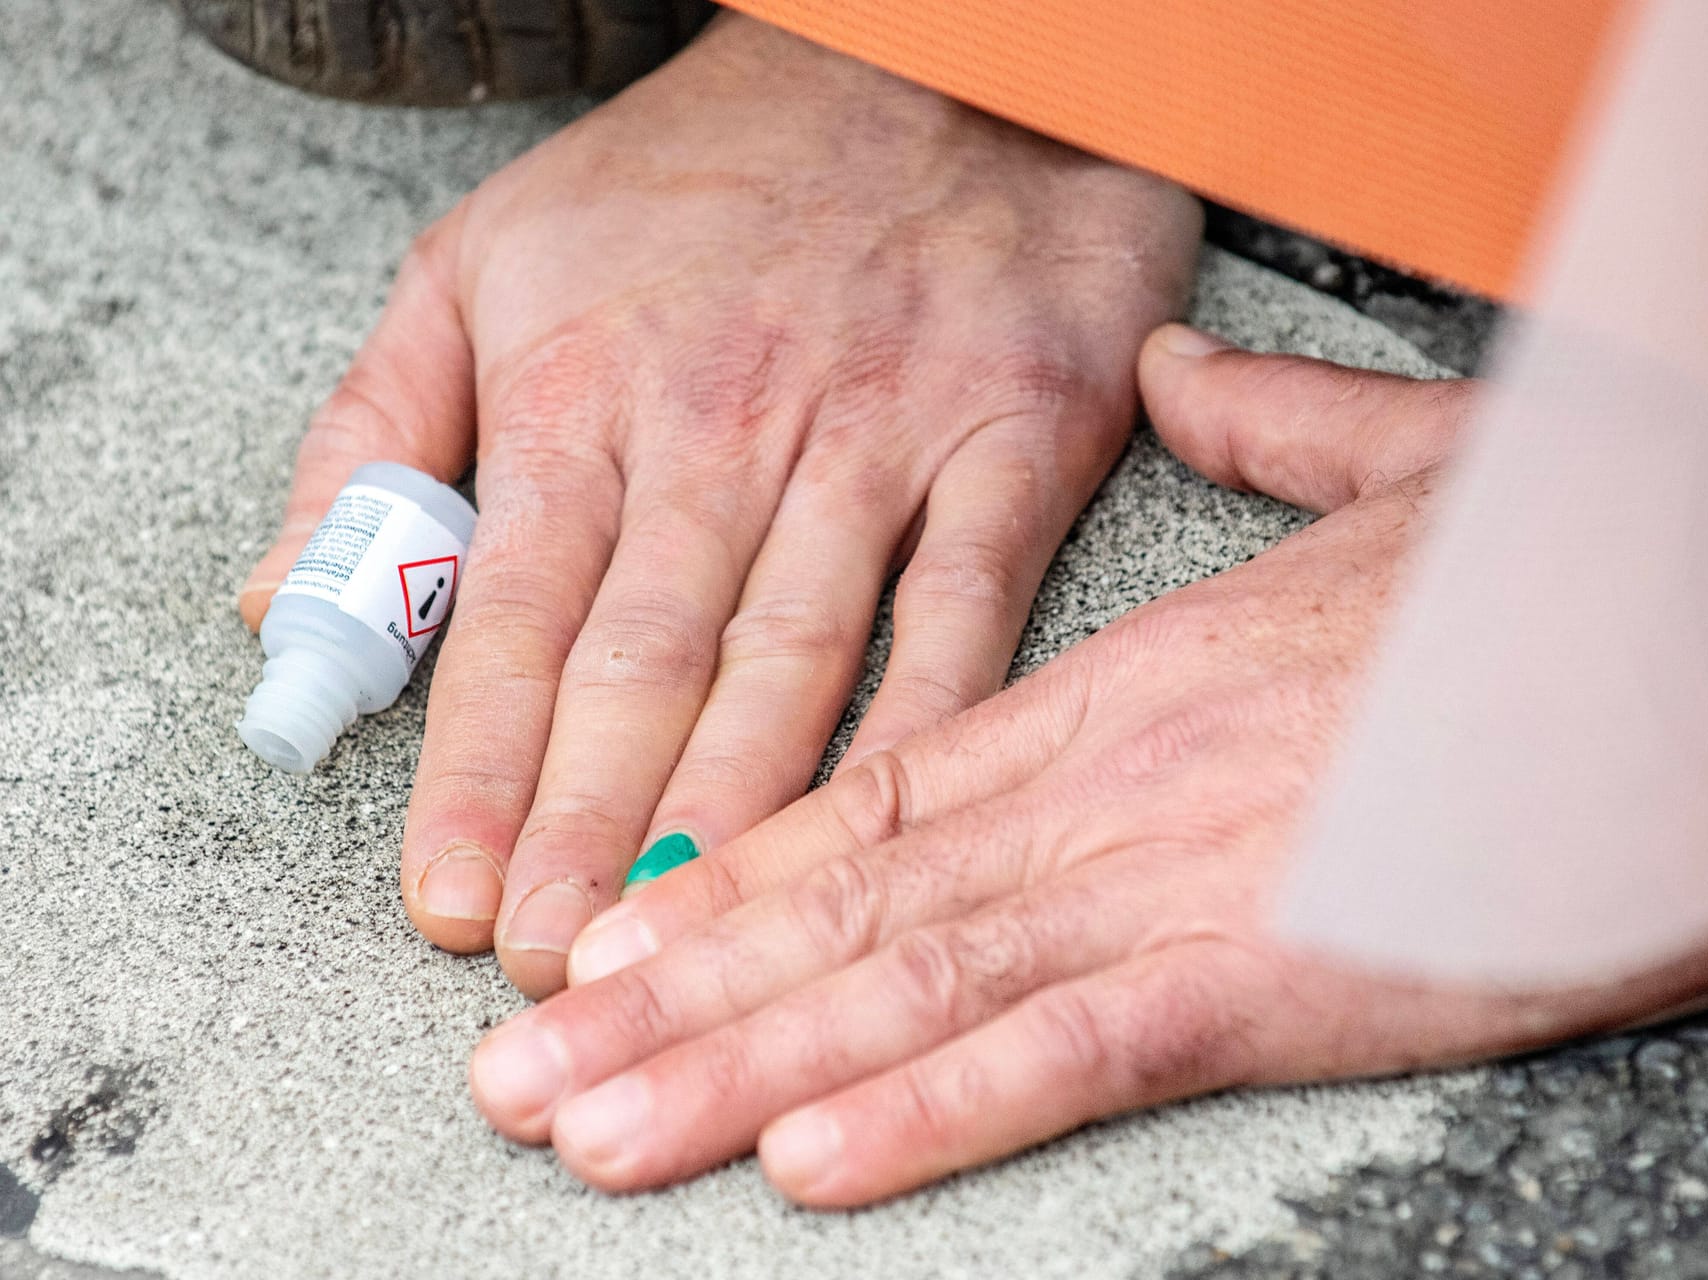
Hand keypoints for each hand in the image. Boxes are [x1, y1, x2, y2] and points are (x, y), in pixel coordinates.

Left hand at [237, 14, 1201, 994]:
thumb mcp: (489, 254)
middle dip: (592, 824)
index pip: (514, 614)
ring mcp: (879, 436)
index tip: (451, 898)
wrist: (939, 60)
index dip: (481, 770)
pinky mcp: (1011, 441)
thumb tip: (291, 592)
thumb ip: (379, 426)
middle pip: (645, 659)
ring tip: (677, 935)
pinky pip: (964, 611)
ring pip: (791, 654)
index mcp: (589, 383)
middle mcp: (729, 422)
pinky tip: (878, 832)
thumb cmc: (713, 172)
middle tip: (555, 965)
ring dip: (728, 807)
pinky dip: (923, 727)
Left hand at [465, 328, 1707, 1202]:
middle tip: (518, 1077)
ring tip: (593, 1134)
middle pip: (848, 908)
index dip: (726, 882)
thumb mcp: (1400, 478)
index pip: (878, 799)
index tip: (605, 940)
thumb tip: (1194, 378)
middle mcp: (1109, 784)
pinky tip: (810, 1161)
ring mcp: (1178, 875)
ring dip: (738, 1071)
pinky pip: (1072, 1046)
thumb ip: (1269, 434)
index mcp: (1120, 689)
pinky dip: (934, 1107)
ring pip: (911, 985)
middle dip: (668, 1001)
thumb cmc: (1556, 577)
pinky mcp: (1276, 966)